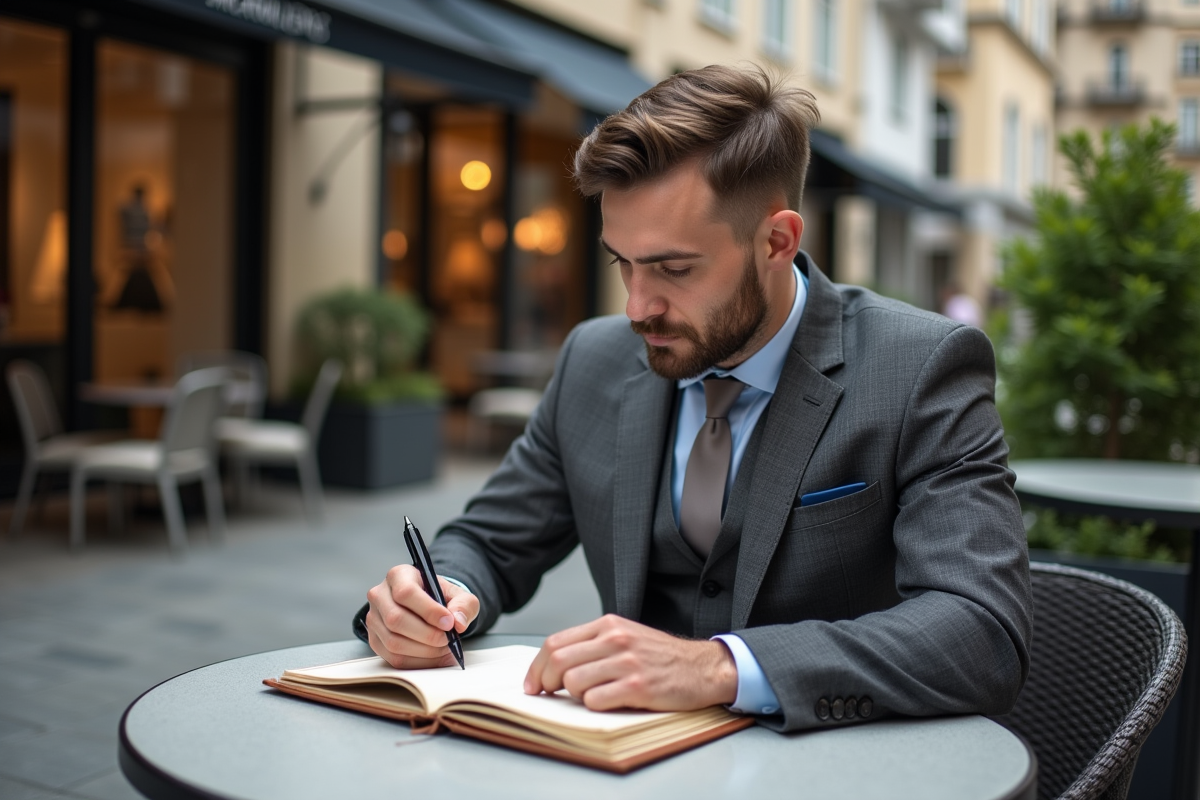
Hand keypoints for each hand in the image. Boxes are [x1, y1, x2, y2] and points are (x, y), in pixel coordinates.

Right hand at [365, 564, 478, 668]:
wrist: (428, 607)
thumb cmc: (439, 598)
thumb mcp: (458, 594)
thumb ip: (463, 605)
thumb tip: (458, 623)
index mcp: (398, 575)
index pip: (406, 592)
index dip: (429, 611)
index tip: (449, 623)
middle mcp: (380, 595)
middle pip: (396, 619)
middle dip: (427, 635)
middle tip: (448, 639)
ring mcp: (373, 619)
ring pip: (393, 641)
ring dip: (423, 651)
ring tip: (444, 648)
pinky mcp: (374, 640)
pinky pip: (393, 657)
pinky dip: (418, 662)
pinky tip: (434, 657)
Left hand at [524, 614, 737, 710]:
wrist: (703, 667)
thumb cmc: (661, 657)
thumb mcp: (625, 637)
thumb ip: (593, 645)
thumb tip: (554, 665)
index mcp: (608, 625)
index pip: (556, 642)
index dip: (537, 666)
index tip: (532, 683)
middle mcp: (615, 639)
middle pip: (559, 661)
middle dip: (545, 682)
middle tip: (547, 694)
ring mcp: (627, 663)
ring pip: (573, 682)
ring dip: (573, 696)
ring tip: (588, 696)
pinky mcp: (638, 687)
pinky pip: (596, 700)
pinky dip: (593, 706)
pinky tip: (607, 702)